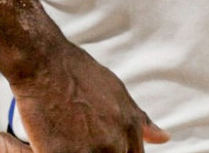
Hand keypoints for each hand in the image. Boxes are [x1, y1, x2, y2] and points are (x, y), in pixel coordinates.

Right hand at [10, 44, 168, 152]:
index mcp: (129, 129)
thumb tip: (163, 138)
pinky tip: (52, 144)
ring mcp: (88, 152)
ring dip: (78, 152)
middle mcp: (113, 144)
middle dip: (98, 152)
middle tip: (81, 138)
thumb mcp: (116, 91)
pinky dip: (57, 152)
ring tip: (67, 138)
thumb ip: (139, 119)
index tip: (106, 148)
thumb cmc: (78, 73)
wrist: (45, 64)